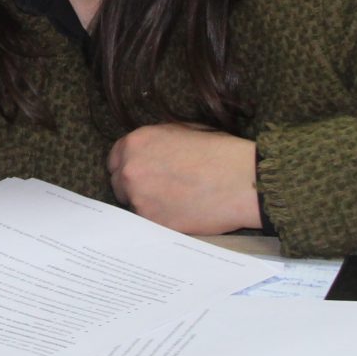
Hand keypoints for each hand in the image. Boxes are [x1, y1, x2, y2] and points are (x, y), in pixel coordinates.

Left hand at [108, 123, 259, 233]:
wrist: (242, 180)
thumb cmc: (218, 152)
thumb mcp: (180, 131)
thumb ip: (153, 142)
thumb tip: (145, 151)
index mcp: (135, 143)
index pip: (114, 160)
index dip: (128, 166)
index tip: (140, 174)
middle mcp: (130, 170)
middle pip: (119, 184)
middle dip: (134, 187)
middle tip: (158, 191)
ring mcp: (140, 198)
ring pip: (134, 205)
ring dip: (148, 205)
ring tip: (175, 203)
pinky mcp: (155, 222)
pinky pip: (150, 224)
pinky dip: (162, 221)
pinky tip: (182, 214)